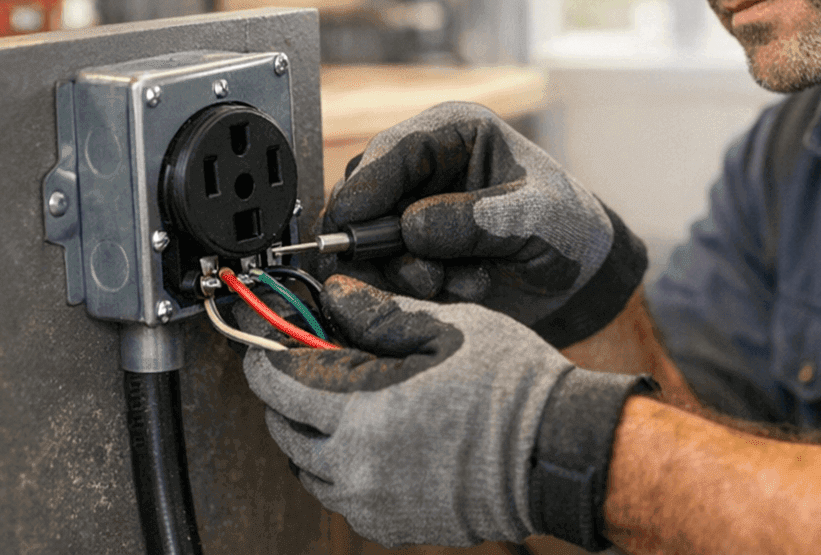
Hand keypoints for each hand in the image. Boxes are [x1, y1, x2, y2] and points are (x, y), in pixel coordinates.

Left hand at [242, 275, 651, 549]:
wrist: (554, 452)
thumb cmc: (509, 388)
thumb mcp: (446, 329)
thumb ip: (380, 314)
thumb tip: (337, 295)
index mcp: (359, 412)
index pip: (277, 381)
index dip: (267, 351)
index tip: (270, 334)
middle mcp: (352, 466)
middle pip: (282, 426)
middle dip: (287, 390)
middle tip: (313, 359)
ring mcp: (369, 503)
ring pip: (305, 465)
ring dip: (311, 430)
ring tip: (346, 398)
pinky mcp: (389, 526)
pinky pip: (340, 495)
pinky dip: (340, 465)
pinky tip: (374, 437)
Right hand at [317, 101, 647, 347]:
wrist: (576, 282)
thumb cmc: (567, 231)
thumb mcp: (534, 219)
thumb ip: (476, 220)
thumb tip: (411, 228)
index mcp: (457, 133)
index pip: (396, 148)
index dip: (368, 184)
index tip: (350, 220)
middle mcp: (426, 167)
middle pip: (363, 192)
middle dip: (383, 239)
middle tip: (425, 276)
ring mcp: (412, 209)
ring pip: (364, 238)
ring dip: (403, 271)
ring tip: (459, 284)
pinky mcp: (408, 251)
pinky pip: (380, 271)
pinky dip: (411, 288)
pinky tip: (460, 290)